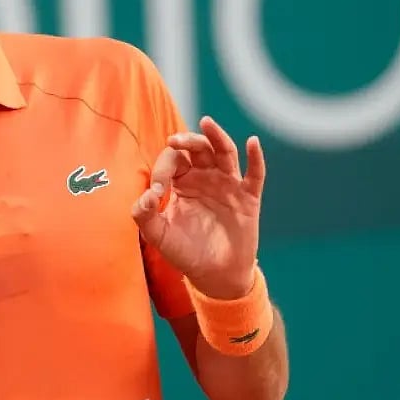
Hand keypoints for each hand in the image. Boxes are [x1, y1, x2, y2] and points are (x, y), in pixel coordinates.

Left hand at [130, 116, 265, 299]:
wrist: (214, 276)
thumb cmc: (184, 252)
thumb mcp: (158, 235)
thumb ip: (144, 215)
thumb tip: (148, 194)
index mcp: (181, 183)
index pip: (172, 161)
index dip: (162, 170)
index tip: (157, 192)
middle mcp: (204, 178)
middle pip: (198, 149)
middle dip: (186, 141)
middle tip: (174, 140)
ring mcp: (228, 186)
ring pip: (223, 152)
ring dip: (216, 136)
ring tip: (206, 123)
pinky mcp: (248, 198)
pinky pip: (255, 174)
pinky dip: (255, 157)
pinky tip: (252, 142)